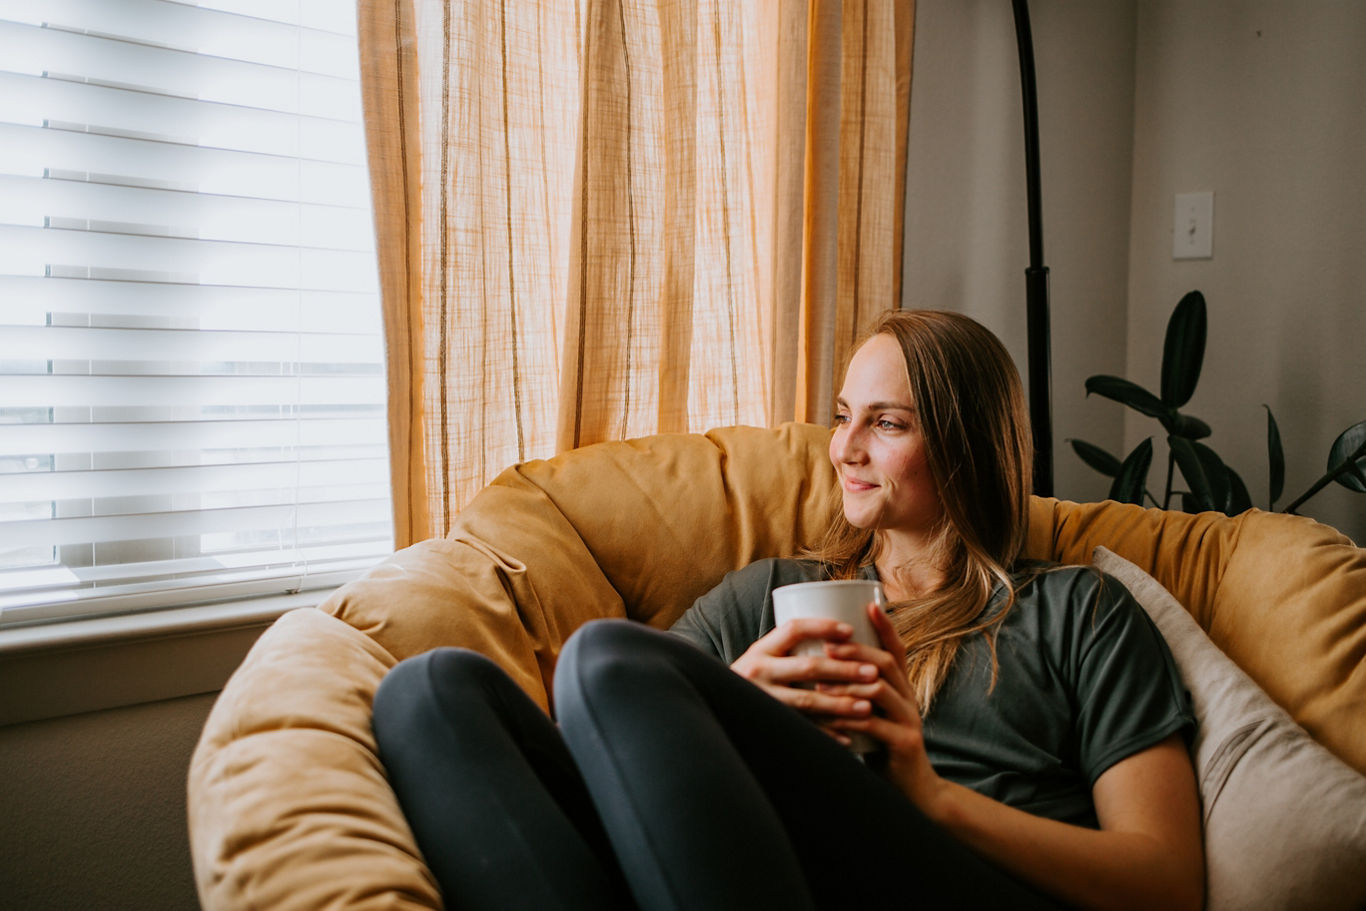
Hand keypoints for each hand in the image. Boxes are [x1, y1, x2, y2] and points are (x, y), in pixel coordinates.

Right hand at [730, 616, 879, 745]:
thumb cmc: (753, 682)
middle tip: (873, 673)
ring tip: (867, 707)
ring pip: (807, 701)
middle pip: (808, 667)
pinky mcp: (768, 723)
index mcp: (761, 650)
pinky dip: (826, 735)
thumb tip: (842, 632)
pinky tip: (848, 738)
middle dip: (844, 670)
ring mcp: (763, 699)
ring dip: (840, 705)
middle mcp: (758, 672)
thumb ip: (789, 651)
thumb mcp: (763, 660)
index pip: (793, 629)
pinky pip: (801, 729)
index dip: (822, 627)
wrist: (718, 710)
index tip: (850, 630)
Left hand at [822, 603, 949, 813]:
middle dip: (856, 651)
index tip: (869, 605)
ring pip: (880, 691)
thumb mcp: (872, 715)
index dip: (885, 626)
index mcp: (901, 688)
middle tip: (828, 646)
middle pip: (885, 664)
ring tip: (822, 681)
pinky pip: (876, 725)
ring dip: (849, 683)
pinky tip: (831, 716)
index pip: (896, 649)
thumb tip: (819, 670)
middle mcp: (909, 698)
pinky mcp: (904, 743)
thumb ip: (856, 694)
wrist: (912, 790)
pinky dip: (851, 718)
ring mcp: (909, 720)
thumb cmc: (881, 748)